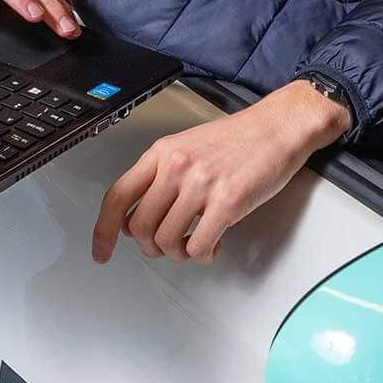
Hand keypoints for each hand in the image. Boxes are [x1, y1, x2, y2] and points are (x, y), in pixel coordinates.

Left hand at [92, 81, 350, 265]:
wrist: (280, 126)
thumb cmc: (240, 138)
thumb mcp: (189, 147)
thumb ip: (163, 176)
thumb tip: (142, 216)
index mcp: (162, 153)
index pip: (117, 196)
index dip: (103, 230)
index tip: (102, 250)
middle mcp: (176, 167)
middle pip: (139, 227)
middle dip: (150, 248)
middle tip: (165, 249)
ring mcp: (201, 184)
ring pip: (167, 241)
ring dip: (179, 253)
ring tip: (193, 245)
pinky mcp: (228, 201)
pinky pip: (198, 246)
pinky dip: (203, 255)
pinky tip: (213, 245)